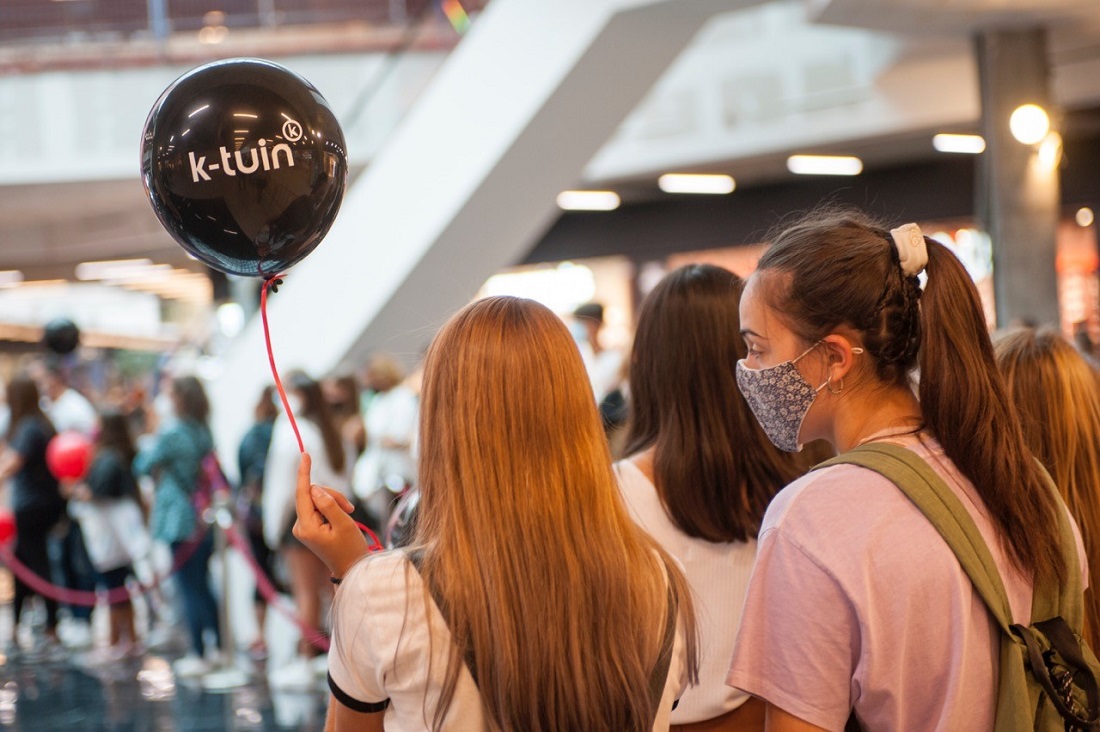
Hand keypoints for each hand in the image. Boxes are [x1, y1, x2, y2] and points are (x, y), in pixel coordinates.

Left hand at [293, 453, 368, 578]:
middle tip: (349, 507)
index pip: (302, 493)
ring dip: (334, 501)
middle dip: (332, 495)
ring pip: (317, 498)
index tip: (305, 454)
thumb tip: (314, 488)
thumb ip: (329, 504)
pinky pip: (318, 505)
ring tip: (348, 513)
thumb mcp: (344, 523)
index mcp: (306, 527)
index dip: (304, 473)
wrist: (350, 567)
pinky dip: (332, 506)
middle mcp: (300, 526)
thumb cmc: (350, 548)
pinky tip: (341, 516)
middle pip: (312, 494)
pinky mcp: (309, 525)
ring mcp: (303, 526)